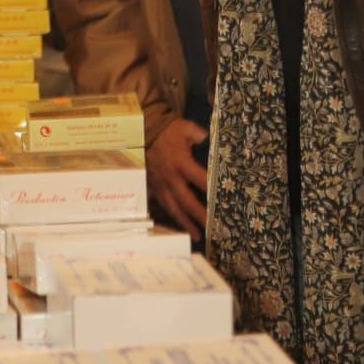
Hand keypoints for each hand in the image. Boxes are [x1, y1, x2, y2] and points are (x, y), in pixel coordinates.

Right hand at [146, 118, 207, 239]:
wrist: (139, 132)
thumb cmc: (165, 130)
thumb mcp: (183, 127)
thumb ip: (198, 134)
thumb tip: (209, 140)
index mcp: (181, 163)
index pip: (200, 179)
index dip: (211, 190)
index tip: (223, 200)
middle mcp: (171, 178)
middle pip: (187, 201)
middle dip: (200, 216)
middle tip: (212, 228)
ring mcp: (161, 186)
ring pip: (174, 208)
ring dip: (186, 223)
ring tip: (197, 236)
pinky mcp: (153, 188)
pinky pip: (163, 205)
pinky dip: (172, 217)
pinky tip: (180, 226)